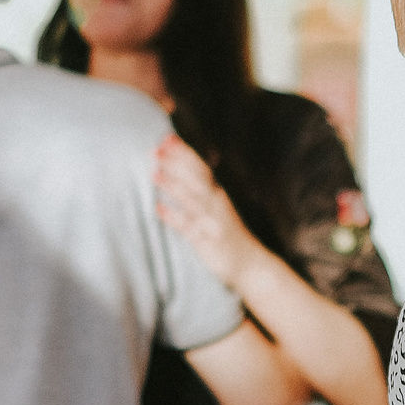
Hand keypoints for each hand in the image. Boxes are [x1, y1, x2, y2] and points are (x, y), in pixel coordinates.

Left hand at [153, 136, 266, 291]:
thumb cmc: (230, 236)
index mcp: (218, 195)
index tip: (167, 138)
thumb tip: (184, 173)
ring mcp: (211, 222)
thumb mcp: (219, 210)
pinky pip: (188, 228)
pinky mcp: (206, 241)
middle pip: (195, 179)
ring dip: (173, 185)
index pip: (201, 168)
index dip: (184, 153)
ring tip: (153, 173)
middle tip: (155, 148)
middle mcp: (216, 205)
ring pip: (191, 199)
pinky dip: (173, 217)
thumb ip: (203, 192)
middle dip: (176, 163)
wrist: (251, 266)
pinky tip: (158, 209)